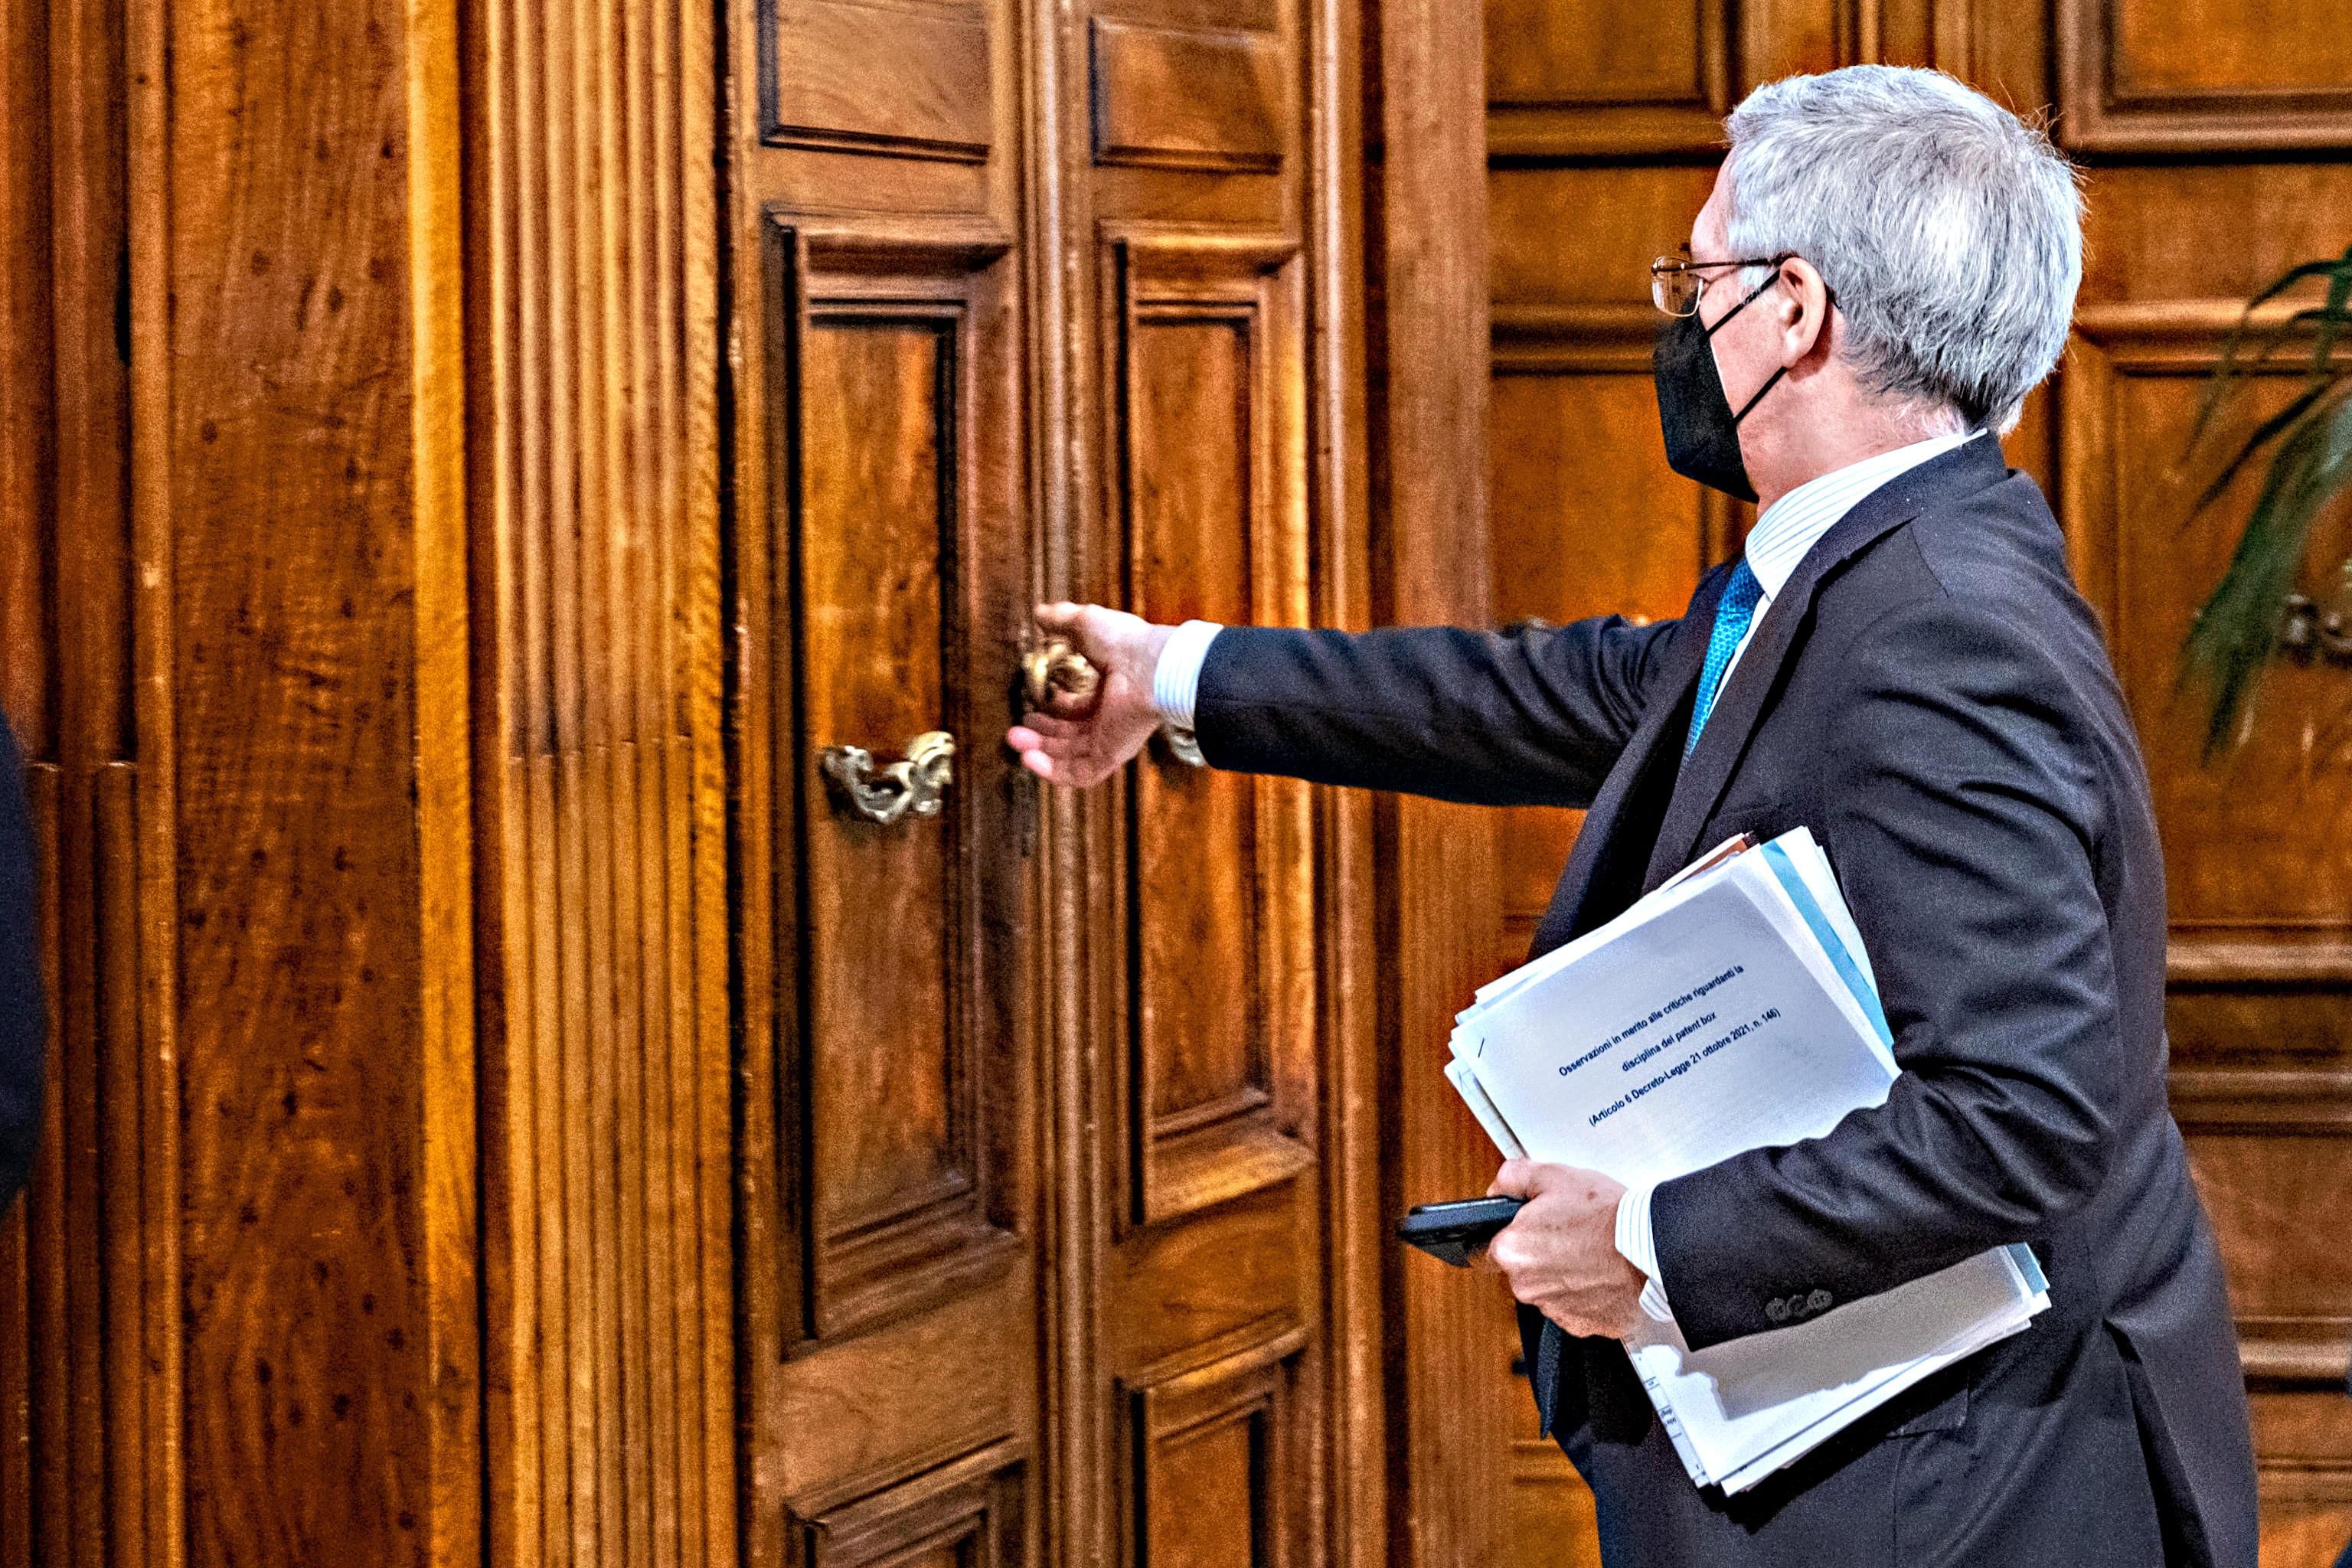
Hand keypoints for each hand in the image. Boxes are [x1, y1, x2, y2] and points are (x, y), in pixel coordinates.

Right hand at [1005, 603, 1173, 787]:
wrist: (1151, 665)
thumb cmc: (1125, 642)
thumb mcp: (1084, 624)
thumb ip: (1061, 620)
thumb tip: (1040, 613)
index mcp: (1108, 693)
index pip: (1078, 711)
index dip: (1054, 713)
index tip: (1030, 710)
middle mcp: (1110, 719)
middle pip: (1070, 737)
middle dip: (1041, 736)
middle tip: (1016, 731)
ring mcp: (1111, 739)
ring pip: (1070, 756)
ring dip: (1041, 752)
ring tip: (1016, 742)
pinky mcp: (1111, 755)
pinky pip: (1081, 774)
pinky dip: (1054, 772)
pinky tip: (1029, 759)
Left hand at [1482, 1160, 1647, 1340]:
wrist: (1652, 1249)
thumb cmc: (1607, 1216)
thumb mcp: (1554, 1176)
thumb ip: (1513, 1178)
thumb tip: (1498, 1187)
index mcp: (1512, 1251)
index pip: (1494, 1246)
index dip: (1516, 1233)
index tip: (1535, 1227)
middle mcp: (1527, 1287)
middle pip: (1524, 1269)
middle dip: (1541, 1253)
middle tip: (1571, 1234)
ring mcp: (1555, 1310)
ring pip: (1549, 1289)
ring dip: (1564, 1275)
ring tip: (1591, 1252)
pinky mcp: (1583, 1325)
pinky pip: (1576, 1308)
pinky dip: (1586, 1294)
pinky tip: (1602, 1273)